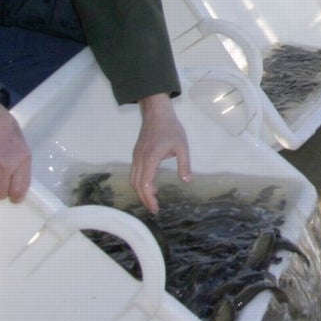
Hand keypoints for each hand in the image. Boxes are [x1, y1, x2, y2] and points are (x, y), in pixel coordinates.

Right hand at [130, 94, 191, 212]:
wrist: (157, 112)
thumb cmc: (170, 128)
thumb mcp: (182, 146)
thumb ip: (184, 164)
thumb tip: (187, 181)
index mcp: (150, 158)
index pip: (145, 184)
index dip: (149, 198)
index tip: (156, 208)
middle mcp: (140, 159)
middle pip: (136, 184)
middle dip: (144, 199)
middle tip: (154, 209)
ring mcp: (136, 156)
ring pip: (133, 179)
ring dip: (141, 191)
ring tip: (153, 199)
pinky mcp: (136, 153)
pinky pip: (134, 172)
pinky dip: (140, 182)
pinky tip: (151, 184)